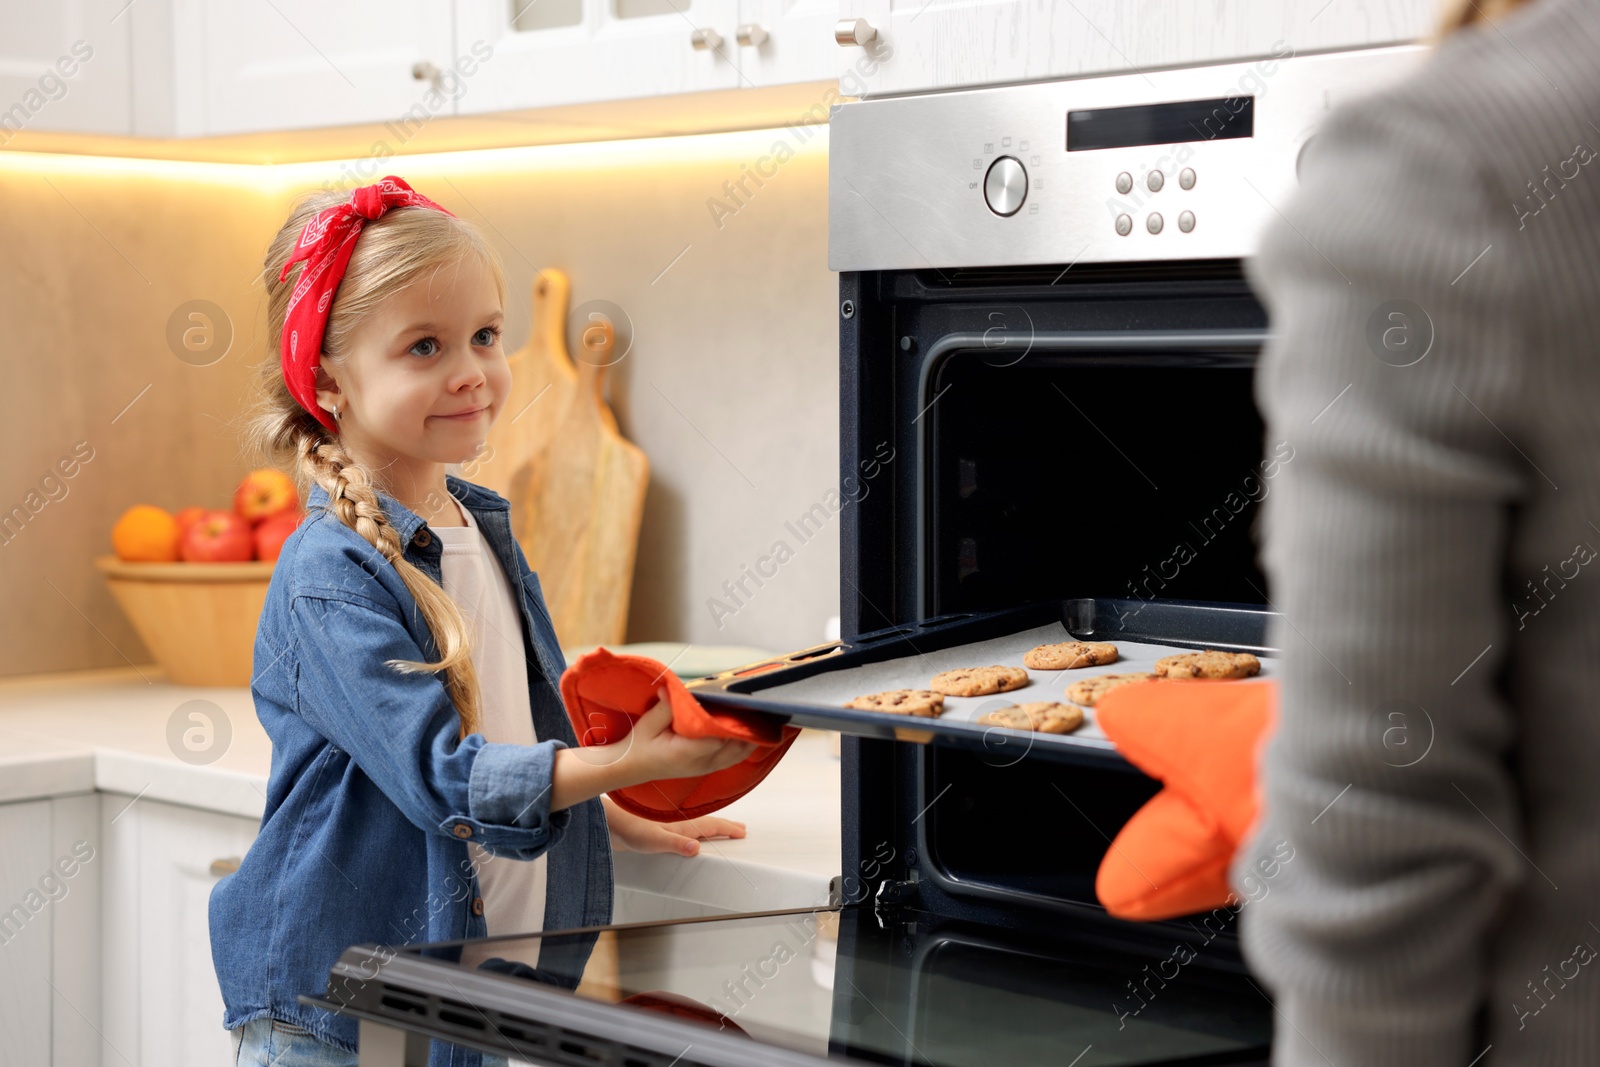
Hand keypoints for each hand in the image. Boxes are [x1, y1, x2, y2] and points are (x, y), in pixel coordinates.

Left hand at [601, 795, 745, 855]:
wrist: (609, 823)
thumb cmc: (628, 829)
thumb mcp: (653, 840)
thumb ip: (675, 844)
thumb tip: (696, 848)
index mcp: (681, 824)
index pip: (711, 825)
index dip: (728, 829)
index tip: (742, 832)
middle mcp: (678, 821)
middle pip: (708, 822)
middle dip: (725, 826)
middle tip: (741, 829)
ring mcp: (670, 823)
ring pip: (698, 824)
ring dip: (712, 827)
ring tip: (722, 829)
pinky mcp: (660, 828)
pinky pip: (687, 828)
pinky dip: (696, 830)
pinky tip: (691, 834)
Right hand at [621, 687, 761, 782]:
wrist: (630, 767)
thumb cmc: (638, 745)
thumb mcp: (648, 723)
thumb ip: (665, 707)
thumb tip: (673, 688)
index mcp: (687, 753)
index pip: (719, 738)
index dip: (732, 723)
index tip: (741, 705)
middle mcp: (701, 764)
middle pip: (736, 748)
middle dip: (749, 729)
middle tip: (762, 707)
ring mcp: (706, 768)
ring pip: (738, 754)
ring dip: (751, 737)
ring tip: (764, 717)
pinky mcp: (707, 767)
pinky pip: (733, 757)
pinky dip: (744, 744)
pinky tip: (752, 730)